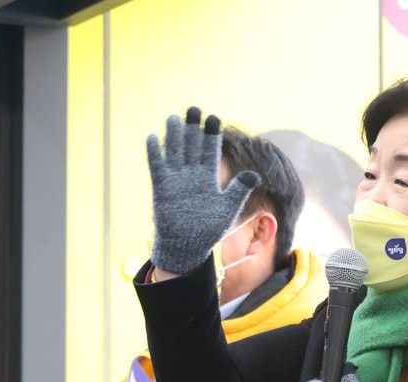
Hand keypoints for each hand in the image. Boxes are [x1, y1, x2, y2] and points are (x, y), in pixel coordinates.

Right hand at [146, 107, 259, 273]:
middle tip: (193, 109)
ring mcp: (175, 180)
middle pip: (191, 146)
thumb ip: (238, 191)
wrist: (187, 246)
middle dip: (192, 128)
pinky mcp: (161, 188)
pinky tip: (152, 138)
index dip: (211, 135)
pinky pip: (157, 168)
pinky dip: (154, 154)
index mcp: (207, 178)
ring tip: (174, 118)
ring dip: (174, 136)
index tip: (214, 118)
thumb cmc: (208, 230)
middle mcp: (191, 175)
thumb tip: (254, 175)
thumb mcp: (227, 209)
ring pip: (174, 152)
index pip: (210, 151)